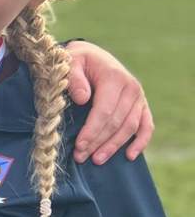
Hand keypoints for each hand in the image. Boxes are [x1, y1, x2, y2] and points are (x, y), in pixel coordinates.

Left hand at [65, 42, 152, 164]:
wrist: (93, 56)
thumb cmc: (78, 61)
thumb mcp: (70, 62)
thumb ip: (74, 78)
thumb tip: (82, 99)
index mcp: (114, 77)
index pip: (104, 111)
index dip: (92, 131)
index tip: (79, 146)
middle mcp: (131, 87)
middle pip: (116, 122)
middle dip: (98, 142)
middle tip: (81, 156)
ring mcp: (139, 97)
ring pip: (130, 128)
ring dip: (114, 146)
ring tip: (97, 159)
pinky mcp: (142, 105)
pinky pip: (146, 126)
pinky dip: (141, 142)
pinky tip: (130, 156)